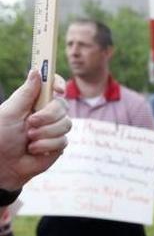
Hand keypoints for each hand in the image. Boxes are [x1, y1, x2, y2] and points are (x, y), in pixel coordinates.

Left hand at [0, 70, 70, 190]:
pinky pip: (63, 141)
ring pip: (65, 124)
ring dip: (45, 133)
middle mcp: (45, 113)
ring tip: (29, 139)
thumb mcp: (10, 111)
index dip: (57, 83)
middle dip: (48, 116)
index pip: (51, 86)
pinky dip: (46, 145)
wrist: (3, 164)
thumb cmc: (1, 136)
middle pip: (62, 105)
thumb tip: (36, 71)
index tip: (57, 89)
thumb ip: (26, 93)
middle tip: (31, 123)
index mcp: (33, 101)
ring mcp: (53, 129)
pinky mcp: (58, 145)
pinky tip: (34, 149)